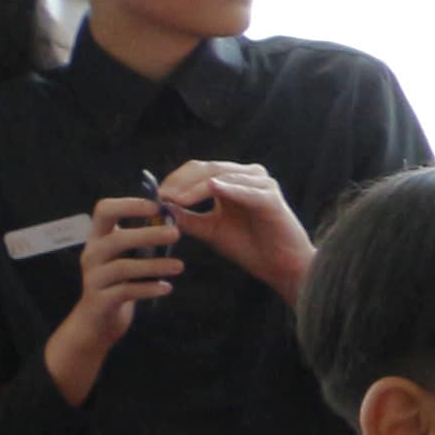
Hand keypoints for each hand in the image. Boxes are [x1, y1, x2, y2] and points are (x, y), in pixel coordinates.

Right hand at [41, 198, 186, 399]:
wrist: (97, 322)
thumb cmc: (118, 282)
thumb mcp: (126, 256)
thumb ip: (143, 239)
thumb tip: (174, 218)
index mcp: (98, 238)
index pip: (104, 210)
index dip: (129, 204)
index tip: (157, 206)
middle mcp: (91, 254)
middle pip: (116, 239)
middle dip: (147, 235)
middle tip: (176, 233)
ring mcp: (93, 278)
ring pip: (123, 267)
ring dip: (154, 265)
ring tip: (180, 266)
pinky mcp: (100, 300)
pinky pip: (126, 291)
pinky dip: (148, 289)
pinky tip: (167, 288)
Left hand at [154, 159, 314, 299]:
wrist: (279, 266)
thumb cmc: (248, 247)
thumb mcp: (210, 229)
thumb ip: (187, 217)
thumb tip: (160, 207)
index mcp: (232, 181)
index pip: (198, 170)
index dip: (175, 179)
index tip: (156, 195)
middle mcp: (247, 176)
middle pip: (207, 168)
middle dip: (181, 182)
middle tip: (162, 195)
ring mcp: (260, 184)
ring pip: (221, 176)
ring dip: (195, 187)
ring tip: (175, 199)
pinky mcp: (270, 197)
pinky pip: (244, 190)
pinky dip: (226, 189)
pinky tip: (211, 189)